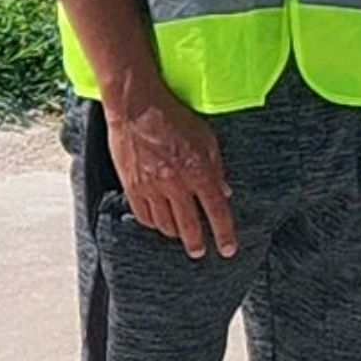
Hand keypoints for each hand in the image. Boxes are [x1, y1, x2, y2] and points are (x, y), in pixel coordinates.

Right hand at [105, 86, 237, 258]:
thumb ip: (217, 168)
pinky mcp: (131, 186)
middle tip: (200, 253)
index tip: (228, 250)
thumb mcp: (207, 139)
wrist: (136, 108)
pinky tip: (159, 224)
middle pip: (189, 225)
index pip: (216, 211)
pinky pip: (143, 215)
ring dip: (175, 233)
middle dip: (197, 243)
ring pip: (165, 224)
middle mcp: (175, 184)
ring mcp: (151, 187)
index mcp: (198, 172)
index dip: (224, 234)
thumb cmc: (175, 119)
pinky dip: (153, 224)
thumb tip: (225, 193)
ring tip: (181, 236)